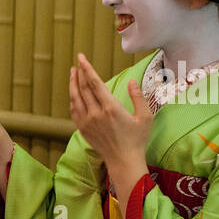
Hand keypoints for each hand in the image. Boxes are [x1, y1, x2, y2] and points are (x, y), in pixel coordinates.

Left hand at [68, 53, 151, 167]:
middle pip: (83, 88)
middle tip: (78, 61)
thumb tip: (131, 81)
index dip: (87, 68)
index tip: (81, 57)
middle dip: (79, 72)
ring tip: (73, 73)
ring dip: (73, 84)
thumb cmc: (137, 139)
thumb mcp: (145, 116)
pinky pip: (74, 110)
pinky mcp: (83, 129)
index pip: (95, 83)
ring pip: (75, 98)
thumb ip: (138, 97)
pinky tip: (74, 92)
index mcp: (111, 108)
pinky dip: (73, 99)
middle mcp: (96, 114)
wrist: (123, 160)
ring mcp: (87, 122)